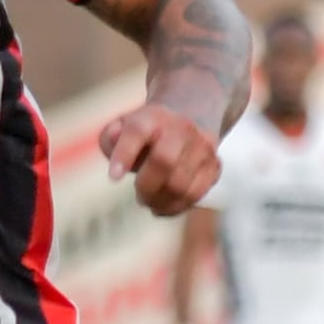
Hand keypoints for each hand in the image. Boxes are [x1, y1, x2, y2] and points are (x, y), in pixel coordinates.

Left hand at [100, 102, 220, 217]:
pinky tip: (162, 206)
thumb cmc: (147, 131)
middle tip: (138, 195)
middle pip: (165, 161)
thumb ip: (110, 138)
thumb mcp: (123, 126)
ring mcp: (202, 147)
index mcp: (154, 116)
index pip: (137, 131)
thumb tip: (114, 147)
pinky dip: (174, 208)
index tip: (113, 177)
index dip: (124, 154)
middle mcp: (182, 128)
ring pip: (181, 185)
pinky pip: (195, 196)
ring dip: (159, 201)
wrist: (191, 116)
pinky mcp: (213, 166)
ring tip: (148, 201)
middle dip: (146, 186)